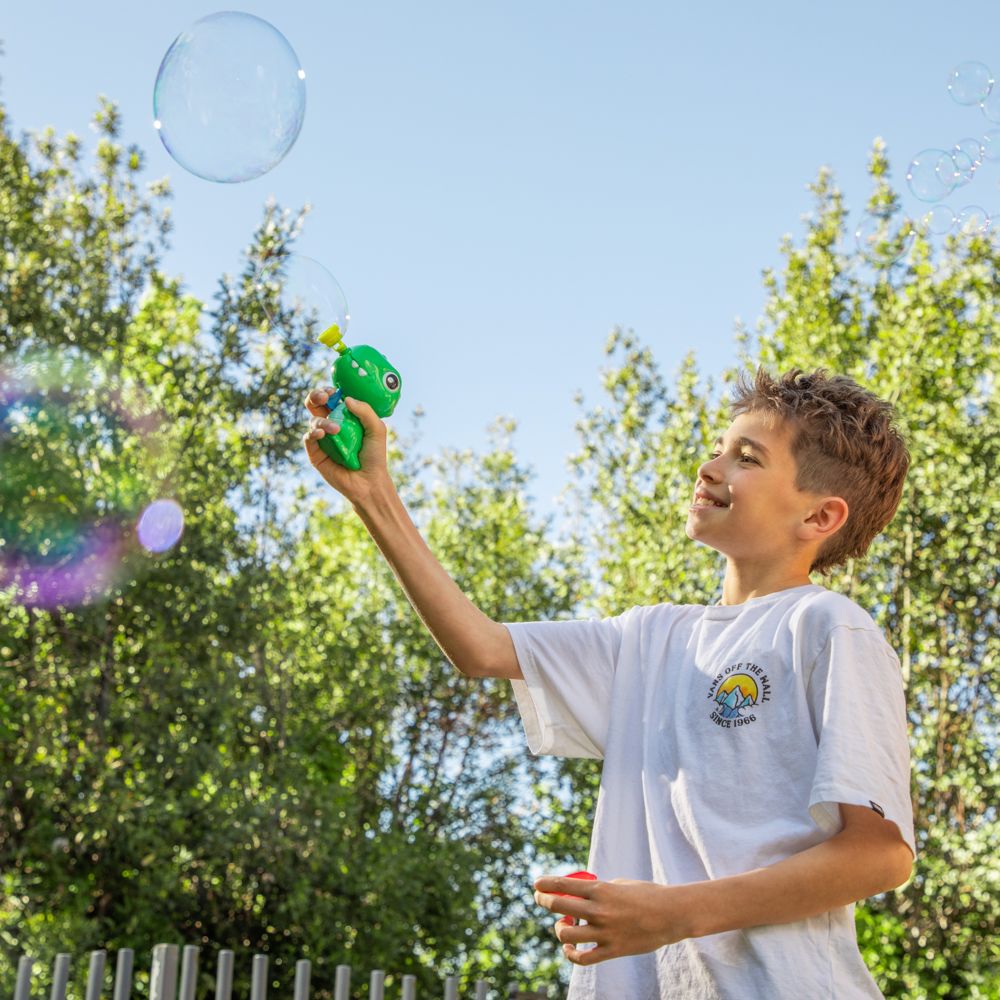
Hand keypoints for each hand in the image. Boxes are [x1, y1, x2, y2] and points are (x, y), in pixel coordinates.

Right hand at [303, 386, 390, 506]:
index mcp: (344, 416)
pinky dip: (313, 433)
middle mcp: (330, 425)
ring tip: (336, 430)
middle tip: (324, 397)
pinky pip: (308, 438)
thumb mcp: (376, 429)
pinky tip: (321, 434)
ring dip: (323, 421)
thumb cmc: (374, 455)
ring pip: (314, 421)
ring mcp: (322, 439)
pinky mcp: (315, 453)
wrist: (369, 481)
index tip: (334, 391)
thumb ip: (365, 411)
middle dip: (316, 396)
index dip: (329, 391)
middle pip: (315, 404)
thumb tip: (346, 399)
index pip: (331, 398)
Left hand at [533, 875, 693, 965]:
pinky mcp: (612, 951)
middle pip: (559, 906)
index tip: (536, 884)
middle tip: (540, 899)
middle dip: (544, 901)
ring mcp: (605, 932)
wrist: (671, 915)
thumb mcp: (620, 883)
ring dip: (559, 929)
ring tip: (562, 925)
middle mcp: (599, 911)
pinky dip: (571, 954)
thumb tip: (581, 893)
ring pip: (567, 934)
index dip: (545, 884)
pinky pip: (584, 958)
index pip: (564, 885)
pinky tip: (569, 948)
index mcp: (601, 889)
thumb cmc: (646, 894)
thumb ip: (600, 889)